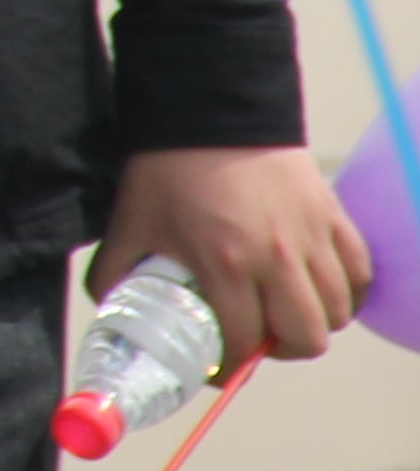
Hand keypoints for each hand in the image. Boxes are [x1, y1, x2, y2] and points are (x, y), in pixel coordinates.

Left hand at [101, 144, 369, 364]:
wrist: (207, 106)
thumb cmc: (164, 167)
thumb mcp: (129, 224)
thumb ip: (115, 273)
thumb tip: (110, 311)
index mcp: (224, 263)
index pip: (246, 343)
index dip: (231, 364)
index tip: (218, 363)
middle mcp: (276, 257)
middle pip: (307, 339)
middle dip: (281, 349)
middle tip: (258, 336)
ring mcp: (311, 236)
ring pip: (338, 312)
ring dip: (313, 320)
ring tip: (282, 309)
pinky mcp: (332, 215)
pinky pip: (359, 274)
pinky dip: (344, 289)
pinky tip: (314, 284)